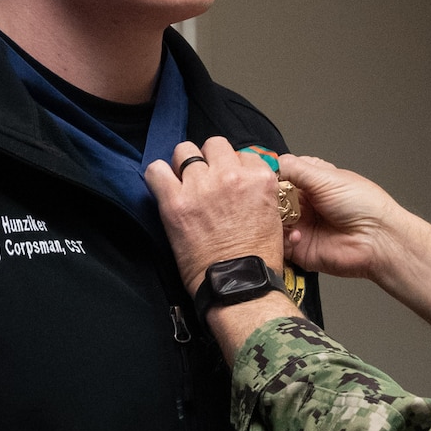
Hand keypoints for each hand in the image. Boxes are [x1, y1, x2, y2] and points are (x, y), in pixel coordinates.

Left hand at [146, 137, 285, 296]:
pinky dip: (158, 176)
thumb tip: (243, 181)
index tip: (228, 180)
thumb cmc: (257, 259)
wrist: (239, 285)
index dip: (233, 166)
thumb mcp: (273, 216)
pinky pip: (156, 170)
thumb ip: (259, 191)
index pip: (242, 153)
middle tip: (205, 179)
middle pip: (214, 145)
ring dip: (184, 164)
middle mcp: (231, 175)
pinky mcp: (175, 202)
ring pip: (185, 150)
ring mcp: (201, 186)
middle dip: (209, 159)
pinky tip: (164, 187)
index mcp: (259, 178)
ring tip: (184, 183)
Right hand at [277, 154, 403, 280]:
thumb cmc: (364, 205)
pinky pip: (278, 243)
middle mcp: (304, 203)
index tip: (261, 178)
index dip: (269, 176)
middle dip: (268, 200)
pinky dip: (282, 239)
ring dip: (273, 220)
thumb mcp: (326, 178)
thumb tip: (270, 162)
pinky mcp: (299, 248)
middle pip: (271, 199)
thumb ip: (294, 168)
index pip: (280, 175)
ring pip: (271, 221)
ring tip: (284, 218)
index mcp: (311, 181)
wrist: (377, 240)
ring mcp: (300, 225)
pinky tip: (297, 235)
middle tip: (271, 200)